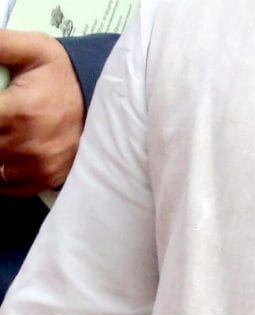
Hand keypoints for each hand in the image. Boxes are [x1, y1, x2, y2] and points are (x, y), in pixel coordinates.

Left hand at [0, 32, 81, 195]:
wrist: (103, 98)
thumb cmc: (62, 74)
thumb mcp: (32, 48)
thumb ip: (0, 45)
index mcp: (19, 111)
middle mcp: (28, 145)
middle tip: (2, 121)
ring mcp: (39, 166)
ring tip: (4, 136)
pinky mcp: (48, 178)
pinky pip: (12, 187)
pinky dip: (2, 176)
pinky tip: (3, 159)